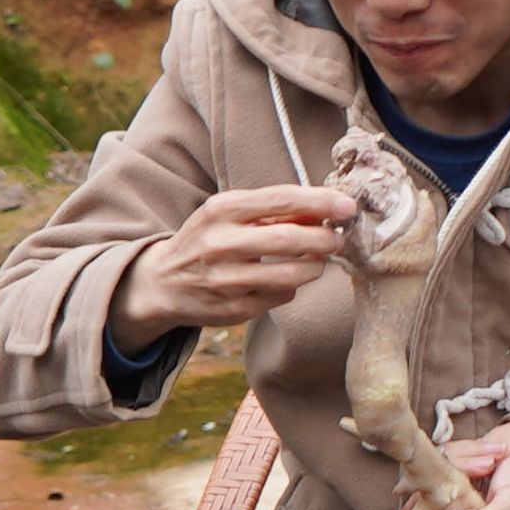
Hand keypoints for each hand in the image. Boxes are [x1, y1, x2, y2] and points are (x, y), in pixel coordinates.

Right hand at [115, 185, 354, 336]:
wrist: (163, 282)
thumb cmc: (207, 239)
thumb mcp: (230, 214)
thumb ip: (273, 211)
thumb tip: (324, 209)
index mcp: (222, 210)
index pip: (281, 199)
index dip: (320, 202)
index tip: (347, 207)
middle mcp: (220, 243)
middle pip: (288, 239)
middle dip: (324, 240)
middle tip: (339, 240)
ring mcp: (225, 280)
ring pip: (288, 276)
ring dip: (315, 268)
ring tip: (319, 261)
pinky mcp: (233, 310)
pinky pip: (279, 297)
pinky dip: (292, 288)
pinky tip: (287, 281)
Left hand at [427, 426, 509, 509]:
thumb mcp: (509, 509)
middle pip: (426, 508)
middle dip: (449, 485)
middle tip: (482, 471)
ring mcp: (456, 488)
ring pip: (435, 476)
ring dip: (465, 462)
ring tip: (492, 461)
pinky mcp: (455, 463)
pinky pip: (444, 456)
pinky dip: (466, 451)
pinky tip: (490, 452)